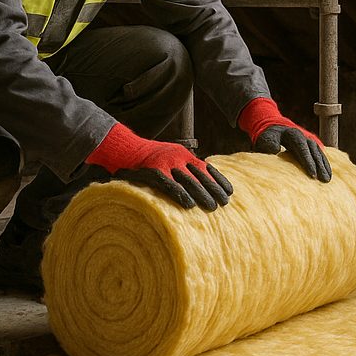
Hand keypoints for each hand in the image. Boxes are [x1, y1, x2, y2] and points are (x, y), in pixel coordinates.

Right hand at [86, 123, 232, 210]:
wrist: (125, 148)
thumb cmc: (149, 159)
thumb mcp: (170, 157)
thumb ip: (185, 168)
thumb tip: (203, 180)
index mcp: (184, 154)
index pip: (207, 168)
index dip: (219, 180)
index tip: (230, 192)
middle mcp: (177, 157)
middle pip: (200, 175)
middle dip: (214, 189)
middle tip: (224, 203)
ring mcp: (165, 163)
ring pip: (188, 180)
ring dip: (202, 194)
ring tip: (212, 207)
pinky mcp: (152, 171)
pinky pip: (169, 184)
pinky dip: (180, 194)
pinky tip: (189, 204)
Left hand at [238, 97, 331, 181]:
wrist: (272, 128)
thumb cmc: (267, 137)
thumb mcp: (265, 138)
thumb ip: (269, 143)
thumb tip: (275, 150)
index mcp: (293, 134)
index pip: (303, 149)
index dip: (308, 162)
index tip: (312, 175)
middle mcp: (304, 136)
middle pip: (314, 152)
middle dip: (319, 166)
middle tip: (324, 180)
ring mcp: (309, 141)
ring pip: (319, 153)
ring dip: (324, 166)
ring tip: (327, 180)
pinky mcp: (310, 146)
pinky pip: (320, 155)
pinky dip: (324, 164)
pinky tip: (328, 174)